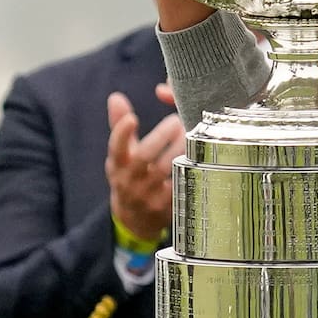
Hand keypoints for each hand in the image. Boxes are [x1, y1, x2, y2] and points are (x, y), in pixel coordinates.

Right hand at [105, 89, 184, 240]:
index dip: (121, 133)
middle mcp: (131, 181)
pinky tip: (202, 153)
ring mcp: (150, 195)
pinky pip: (183, 182)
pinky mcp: (169, 205)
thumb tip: (115, 97)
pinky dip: (192, 166)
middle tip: (177, 120)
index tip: (132, 118)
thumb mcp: (120, 155)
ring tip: (192, 131)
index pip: (116, 148)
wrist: (136, 220)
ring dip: (181, 147)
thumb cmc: (130, 176)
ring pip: (167, 169)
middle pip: (145, 157)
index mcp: (118, 165)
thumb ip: (120, 126)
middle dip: (162, 136)